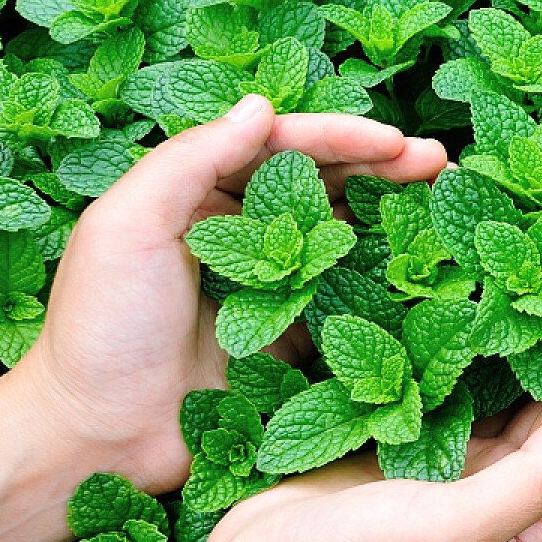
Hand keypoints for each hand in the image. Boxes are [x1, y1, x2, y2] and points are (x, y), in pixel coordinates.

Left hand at [11, 94, 447, 492]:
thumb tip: (262, 106)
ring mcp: (269, 289)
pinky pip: (346, 303)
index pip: (282, 148)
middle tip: (441, 165)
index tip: (397, 140)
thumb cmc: (98, 326)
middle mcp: (238, 234)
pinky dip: (386, 284)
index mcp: (196, 196)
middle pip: (324, 186)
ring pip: (343, 238)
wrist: (96, 435)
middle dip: (384, 170)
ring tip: (445, 210)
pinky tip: (425, 274)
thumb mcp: (127, 225)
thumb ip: (190, 158)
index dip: (344, 139)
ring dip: (394, 219)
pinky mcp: (290, 340)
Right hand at [186, 288, 541, 541]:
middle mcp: (512, 506)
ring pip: (516, 399)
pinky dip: (475, 352)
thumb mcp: (447, 532)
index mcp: (533, 534)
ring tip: (530, 278)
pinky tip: (473, 306)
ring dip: (527, 344)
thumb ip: (530, 483)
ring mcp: (467, 479)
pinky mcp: (423, 454)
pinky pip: (466, 394)